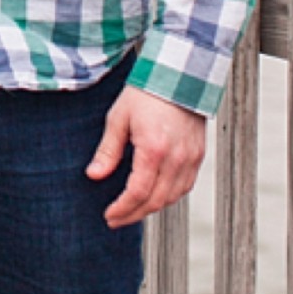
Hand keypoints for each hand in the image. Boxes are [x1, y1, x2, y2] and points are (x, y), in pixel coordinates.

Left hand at [87, 86, 205, 228]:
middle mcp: (176, 158)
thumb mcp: (118, 118)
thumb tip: (94, 175)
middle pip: (155, 201)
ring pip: (172, 197)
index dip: (122, 209)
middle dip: (133, 214)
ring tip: (131, 210)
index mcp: (154, 149)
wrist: (178, 74)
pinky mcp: (198, 155)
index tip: (108, 215)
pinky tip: (153, 195)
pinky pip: (184, 186)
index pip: (138, 192)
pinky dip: (168, 196)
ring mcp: (190, 158)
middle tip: (115, 219)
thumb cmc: (146, 93)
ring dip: (151, 208)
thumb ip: (108, 151)